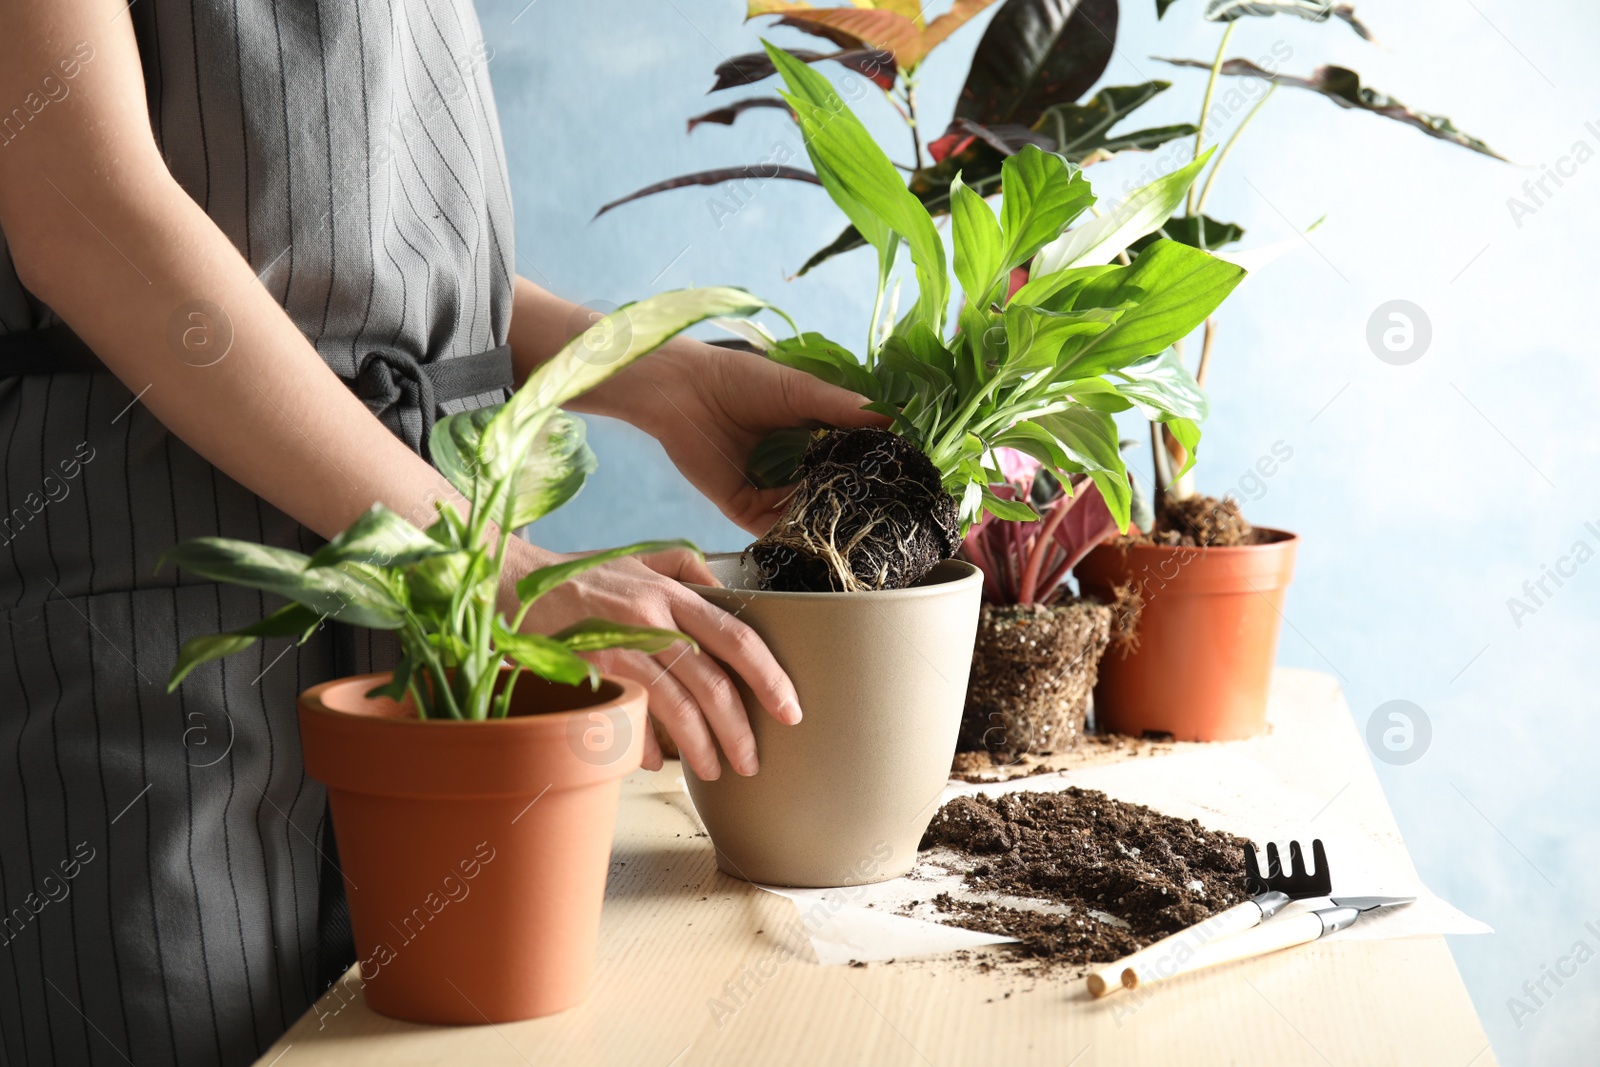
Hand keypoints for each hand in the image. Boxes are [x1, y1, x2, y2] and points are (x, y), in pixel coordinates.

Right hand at [506, 539, 799, 778]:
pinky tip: (653, 761)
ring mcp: (618, 643)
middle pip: (712, 680)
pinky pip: (629, 717)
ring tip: (713, 771)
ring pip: (676, 705)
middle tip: (753, 760)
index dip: (769, 675)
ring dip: (700, 747)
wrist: (510, 581)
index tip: (791, 710)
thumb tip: (725, 596)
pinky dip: (643, 745)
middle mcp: (650, 615)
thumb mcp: (638, 559)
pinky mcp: (588, 668)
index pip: (737, 635)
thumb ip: (685, 569)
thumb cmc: (578, 578)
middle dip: (740, 728)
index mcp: (671, 591)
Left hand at [580, 340, 888, 534]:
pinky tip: (816, 528)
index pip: (848, 461)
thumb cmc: (741, 379)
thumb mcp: (801, 390)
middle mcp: (792, 467)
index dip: (871, 471)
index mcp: (808, 437)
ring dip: (825, 519)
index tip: (901, 481)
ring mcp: (768, 489)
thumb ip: (843, 408)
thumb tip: (893, 420)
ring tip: (856, 526)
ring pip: (804, 514)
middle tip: (886, 513)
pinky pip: (774, 527)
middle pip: (828, 493)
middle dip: (851, 502)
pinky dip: (794, 529)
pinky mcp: (743, 507)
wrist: (684, 391)